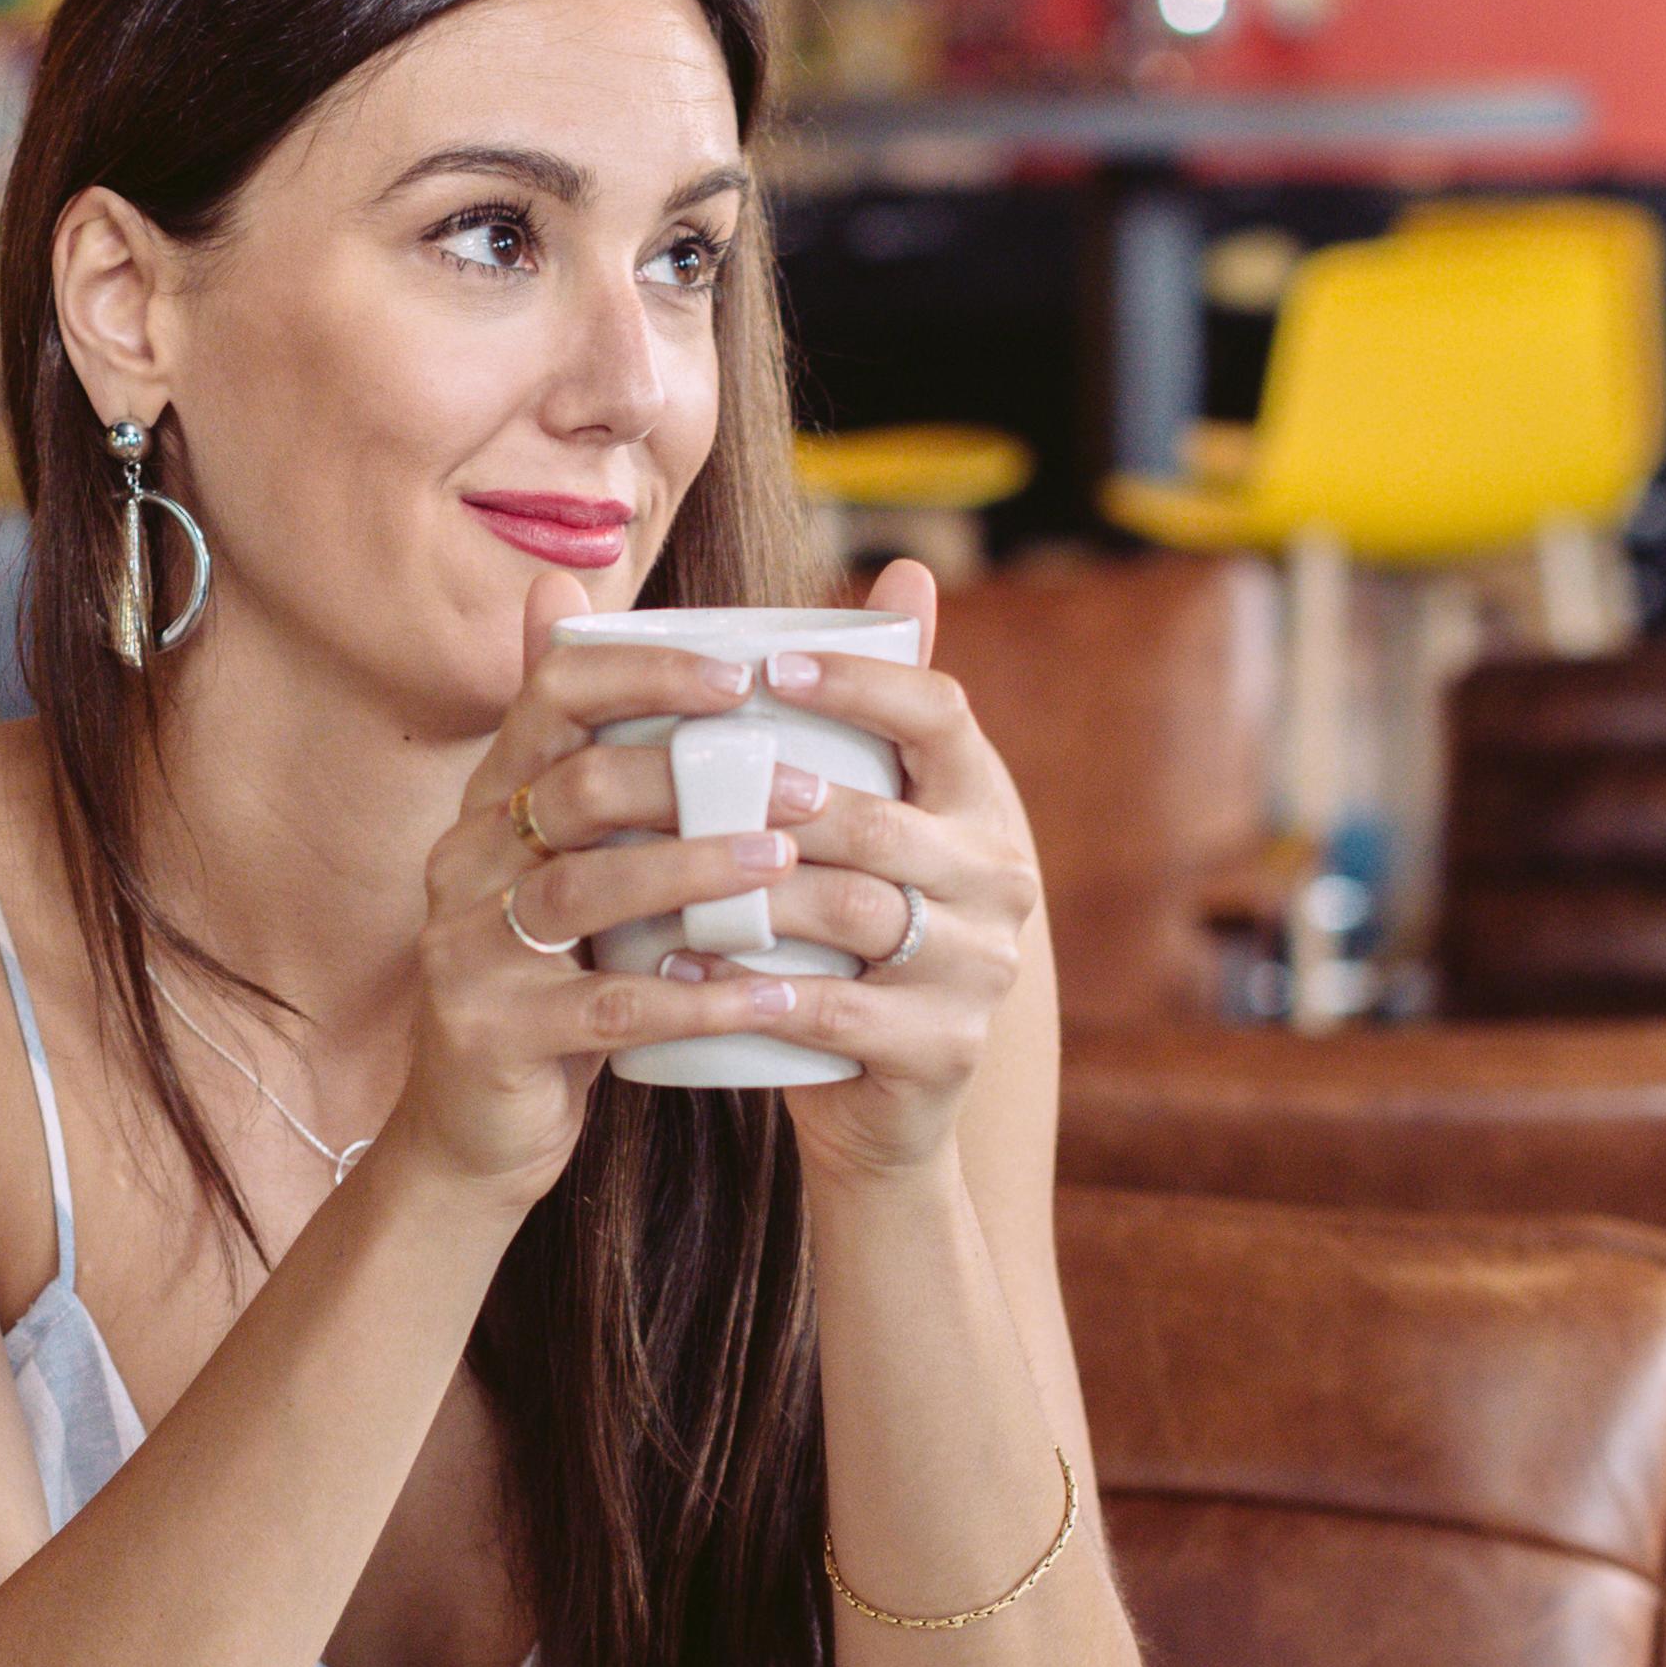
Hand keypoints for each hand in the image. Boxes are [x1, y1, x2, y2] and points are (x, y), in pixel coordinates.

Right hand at [372, 574, 826, 1205]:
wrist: (476, 1132)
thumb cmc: (557, 982)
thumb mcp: (576, 872)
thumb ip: (617, 776)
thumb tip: (633, 623)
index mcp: (491, 803)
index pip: (551, 695)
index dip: (643, 673)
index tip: (742, 678)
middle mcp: (464, 860)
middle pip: (574, 787)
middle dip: (694, 777)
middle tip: (803, 789)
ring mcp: (465, 948)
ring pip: (585, 890)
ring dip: (696, 872)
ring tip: (785, 866)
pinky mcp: (488, 1033)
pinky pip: (607, 1007)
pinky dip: (696, 999)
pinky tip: (772, 996)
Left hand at [647, 559, 1042, 1183]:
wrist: (880, 1099)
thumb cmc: (847, 933)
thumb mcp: (868, 820)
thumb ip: (872, 707)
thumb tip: (902, 568)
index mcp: (980, 801)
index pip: (941, 713)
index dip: (863, 683)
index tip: (769, 668)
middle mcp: (999, 876)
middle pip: (884, 820)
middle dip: (784, 797)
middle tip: (691, 780)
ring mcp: (979, 967)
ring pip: (858, 911)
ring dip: (755, 894)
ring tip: (666, 876)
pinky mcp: (940, 1048)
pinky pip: (841, 1011)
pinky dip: (758, 993)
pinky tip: (687, 977)